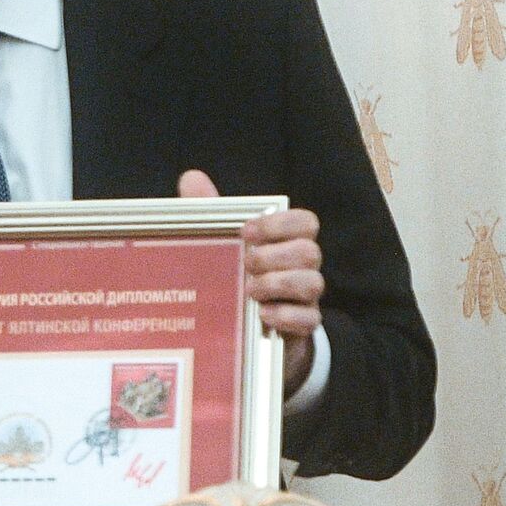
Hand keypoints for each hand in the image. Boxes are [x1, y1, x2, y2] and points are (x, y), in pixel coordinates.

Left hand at [178, 170, 320, 391]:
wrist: (243, 328)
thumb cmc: (236, 274)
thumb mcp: (221, 242)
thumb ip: (210, 211)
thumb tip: (191, 177)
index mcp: (286, 242)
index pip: (305, 222)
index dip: (282, 223)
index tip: (248, 231)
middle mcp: (301, 267)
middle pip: (310, 251)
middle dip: (276, 255)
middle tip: (247, 262)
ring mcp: (305, 298)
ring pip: (314, 283)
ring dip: (279, 284)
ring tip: (249, 290)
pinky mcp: (302, 326)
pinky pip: (310, 319)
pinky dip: (287, 315)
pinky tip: (263, 314)